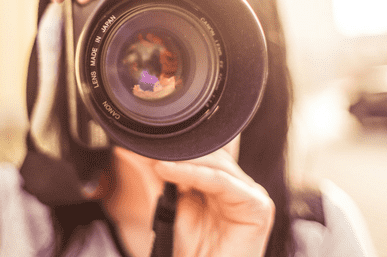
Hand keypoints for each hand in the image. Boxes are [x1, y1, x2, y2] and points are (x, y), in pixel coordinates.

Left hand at [154, 149, 274, 256]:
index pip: (202, 152)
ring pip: (215, 164)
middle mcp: (240, 185)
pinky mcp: (258, 206)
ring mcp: (252, 194)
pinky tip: (165, 169)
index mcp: (225, 182)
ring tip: (153, 158)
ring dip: (181, 159)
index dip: (174, 146)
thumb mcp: (166, 203)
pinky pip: (221, 181)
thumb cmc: (188, 250)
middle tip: (145, 145)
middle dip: (176, 150)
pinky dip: (192, 173)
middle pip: (210, 155)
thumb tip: (127, 147)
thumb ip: (153, 174)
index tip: (143, 140)